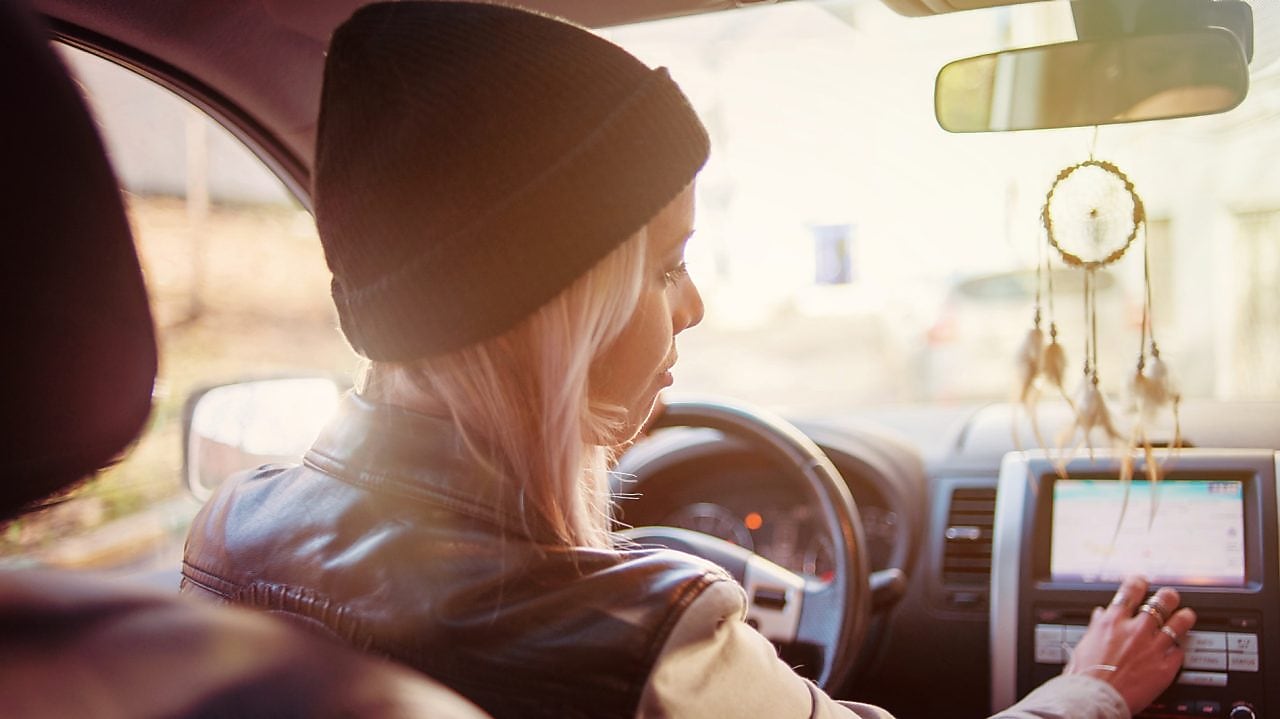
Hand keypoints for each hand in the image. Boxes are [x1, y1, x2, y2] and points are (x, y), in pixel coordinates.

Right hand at [1063, 575, 1195, 714]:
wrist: (1095, 698)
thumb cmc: (1085, 674)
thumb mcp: (1085, 643)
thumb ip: (1097, 626)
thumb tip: (1100, 615)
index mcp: (1113, 621)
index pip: (1131, 590)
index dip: (1139, 581)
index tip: (1142, 581)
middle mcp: (1136, 630)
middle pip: (1161, 602)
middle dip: (1168, 597)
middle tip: (1170, 597)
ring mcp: (1153, 647)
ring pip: (1178, 624)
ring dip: (1184, 617)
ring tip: (1187, 615)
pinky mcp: (1165, 668)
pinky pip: (1180, 652)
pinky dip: (1178, 650)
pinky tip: (1178, 649)